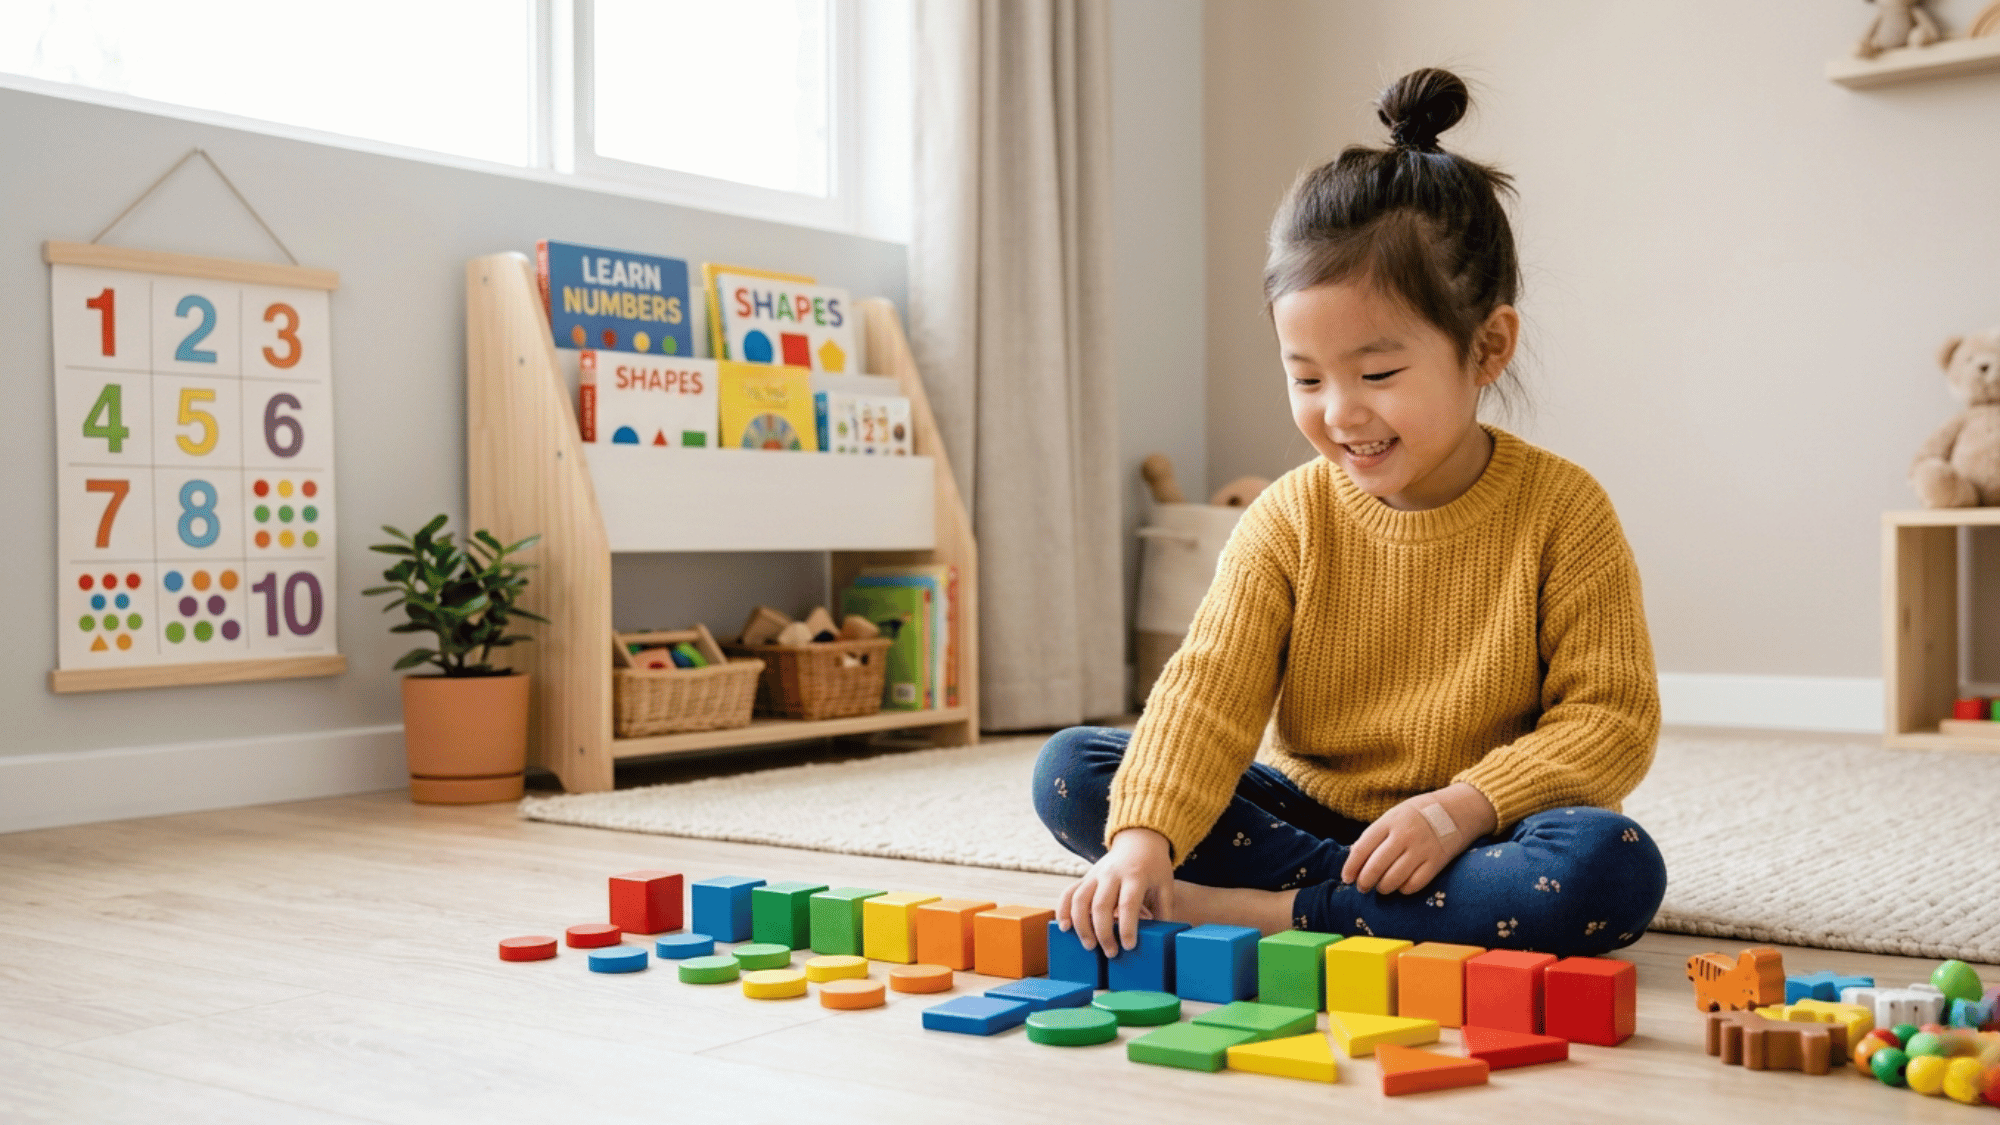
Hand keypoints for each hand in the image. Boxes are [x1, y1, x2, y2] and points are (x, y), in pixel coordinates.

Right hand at [1056, 827, 1174, 955]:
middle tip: (1111, 953)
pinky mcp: (1086, 876)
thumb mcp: (1166, 885)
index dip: (1127, 927)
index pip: (1128, 904)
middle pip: (1101, 905)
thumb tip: (1160, 938)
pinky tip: (1064, 926)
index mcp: (1136, 876)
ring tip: (1089, 946)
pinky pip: (1069, 892)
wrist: (1139, 840)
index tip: (1129, 946)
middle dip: (1103, 932)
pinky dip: (1063, 909)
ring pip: (1080, 900)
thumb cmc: (1155, 867)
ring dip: (1081, 925)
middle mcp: (1112, 874)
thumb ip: (1163, 911)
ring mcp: (1096, 874)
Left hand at [1340, 783, 1496, 895]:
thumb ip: (1376, 835)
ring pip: (1393, 879)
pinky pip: (1414, 884)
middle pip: (1375, 867)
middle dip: (1364, 882)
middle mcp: (1404, 835)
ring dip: (1383, 888)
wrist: (1458, 809)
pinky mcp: (1437, 862)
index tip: (1346, 878)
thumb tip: (1355, 860)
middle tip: (1362, 887)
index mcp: (1390, 821)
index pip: (1362, 848)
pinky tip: (1401, 886)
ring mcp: (1422, 849)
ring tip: (1381, 887)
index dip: (1351, 867)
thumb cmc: (1419, 814)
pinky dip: (1404, 889)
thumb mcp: (1394, 815)